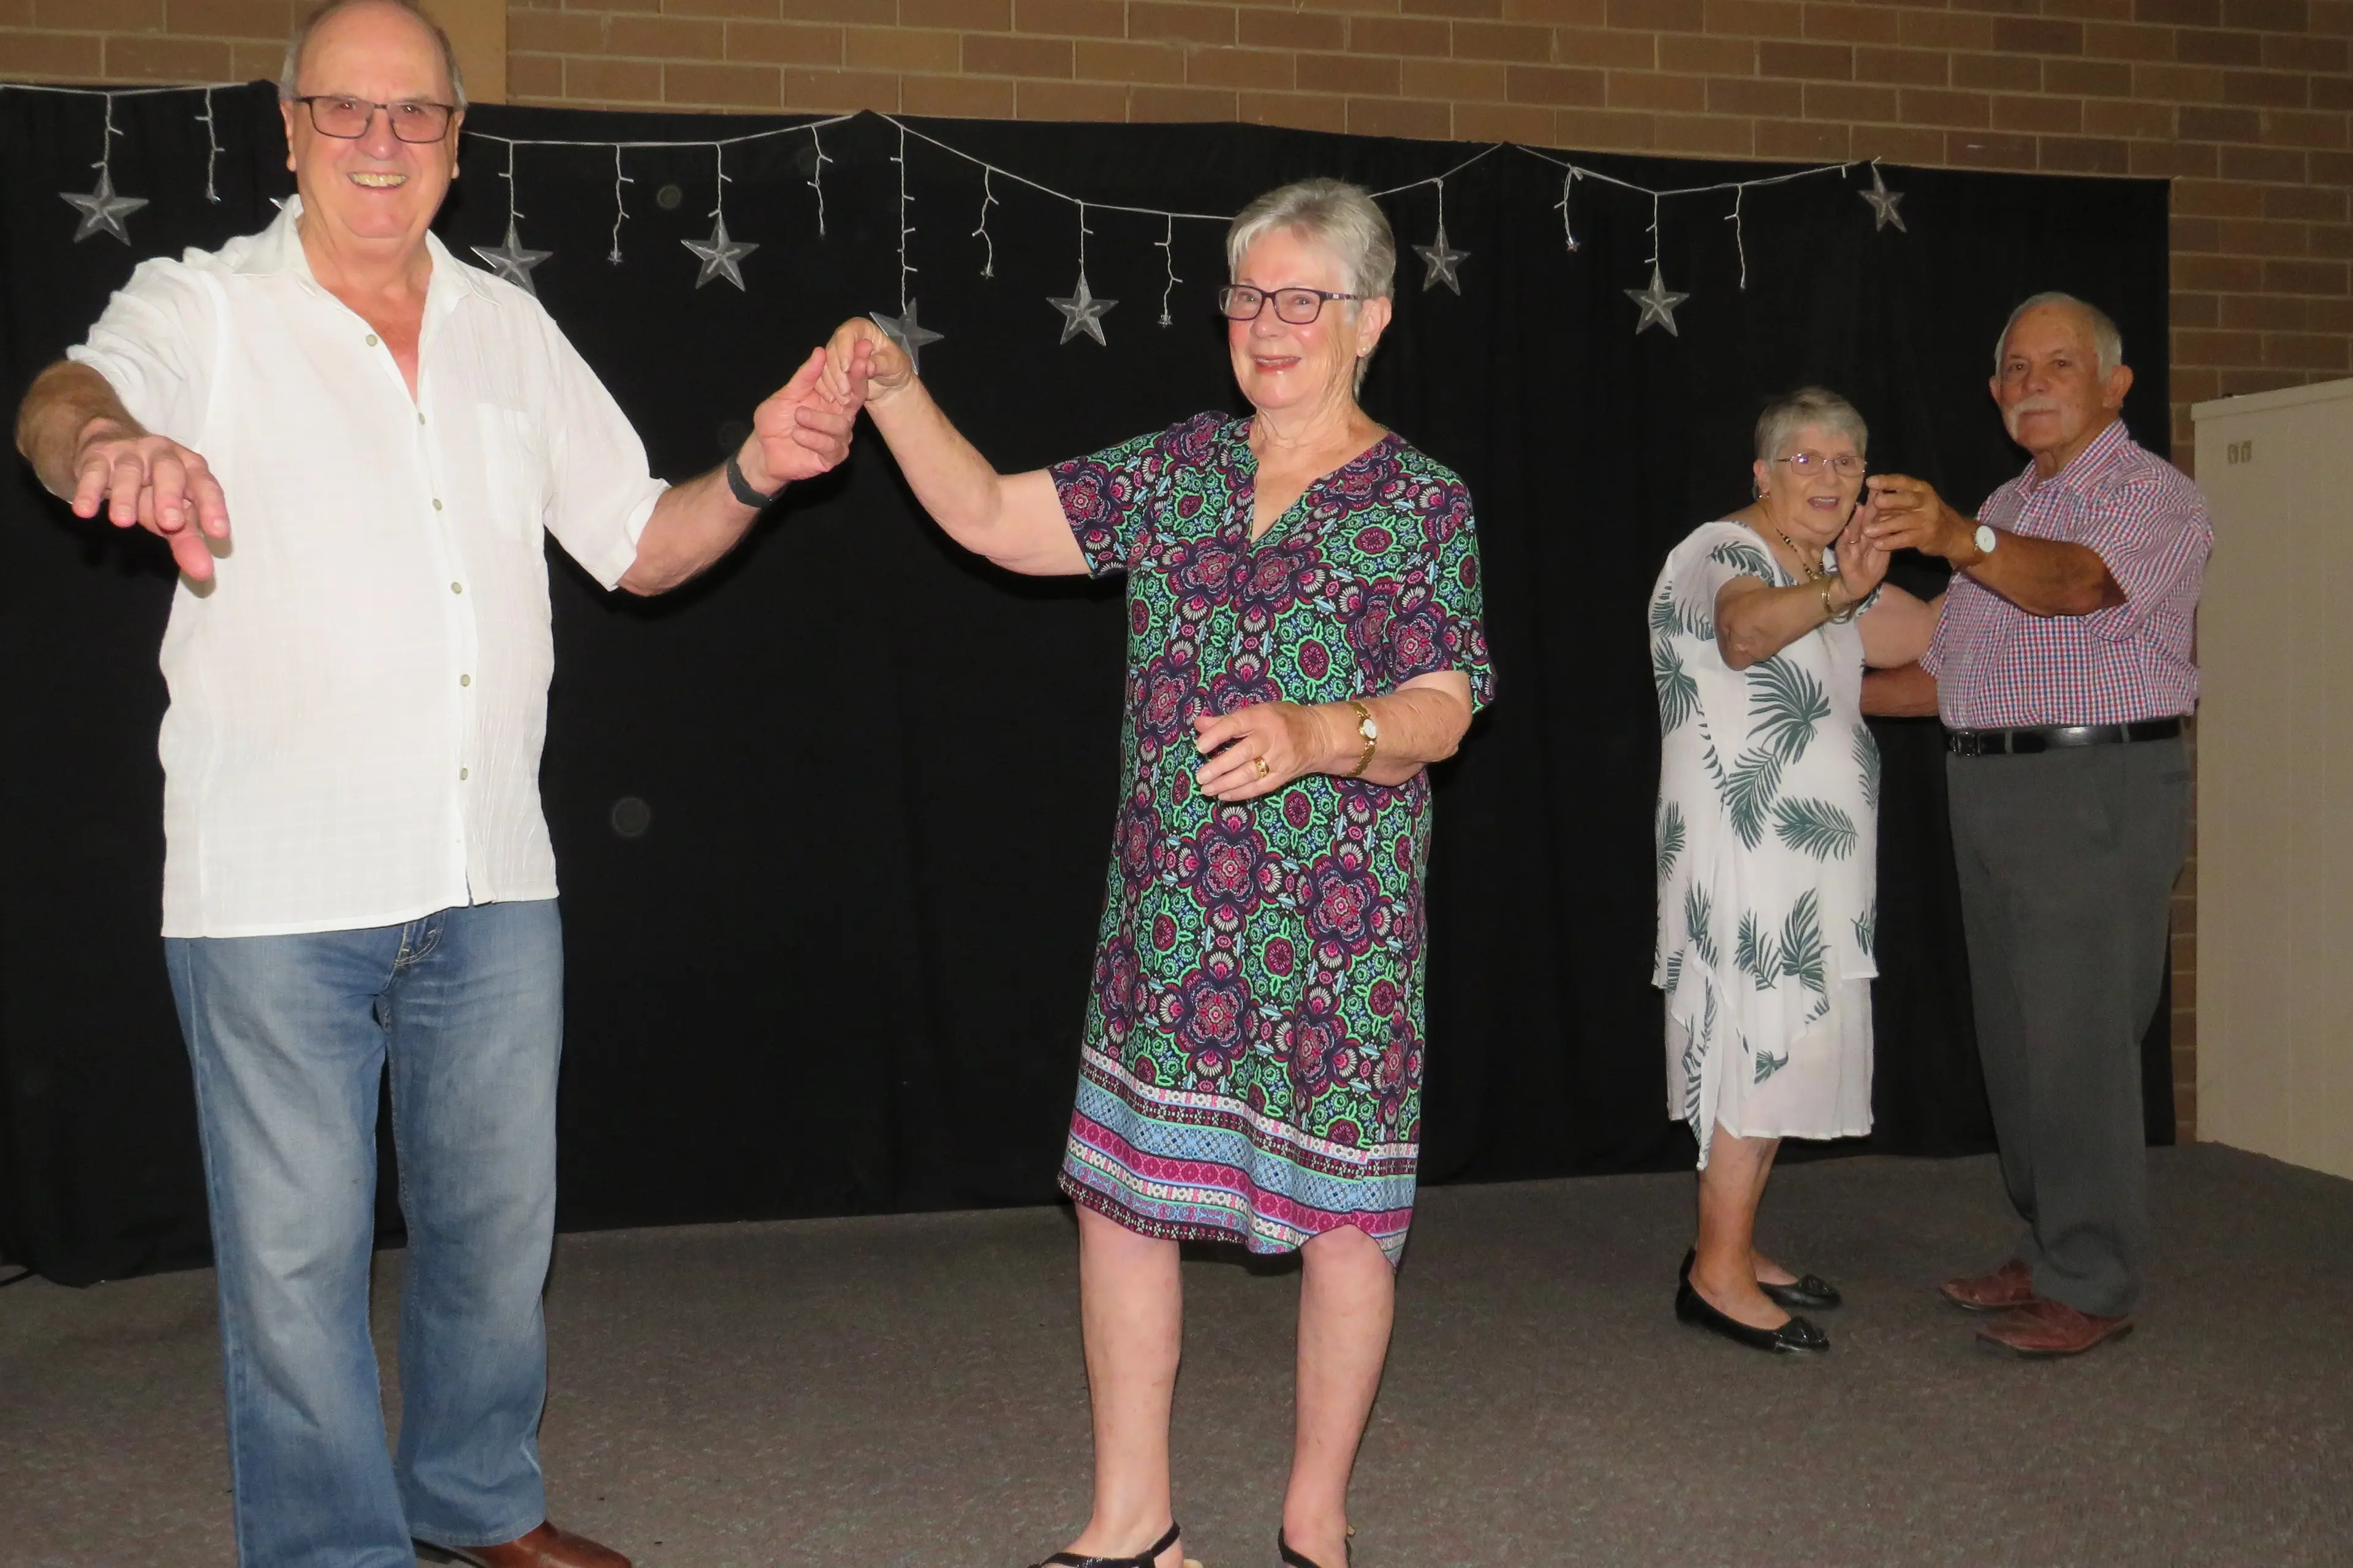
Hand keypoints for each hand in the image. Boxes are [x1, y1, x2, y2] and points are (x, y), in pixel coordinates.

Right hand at [72, 423, 230, 581]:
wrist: (108, 445)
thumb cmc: (152, 488)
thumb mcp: (172, 514)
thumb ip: (188, 541)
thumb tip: (202, 572)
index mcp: (190, 468)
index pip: (206, 485)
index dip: (213, 507)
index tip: (218, 534)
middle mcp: (163, 455)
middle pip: (169, 471)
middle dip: (170, 496)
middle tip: (171, 524)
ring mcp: (129, 454)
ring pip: (129, 471)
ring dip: (126, 496)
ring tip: (123, 522)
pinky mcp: (97, 457)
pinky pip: (93, 472)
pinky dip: (88, 491)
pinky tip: (85, 511)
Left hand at [738, 346, 859, 493]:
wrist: (763, 451)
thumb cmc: (775, 421)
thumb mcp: (787, 394)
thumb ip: (805, 376)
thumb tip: (821, 351)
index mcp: (831, 398)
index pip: (850, 381)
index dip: (858, 365)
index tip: (863, 346)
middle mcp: (840, 416)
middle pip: (856, 399)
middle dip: (856, 381)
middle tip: (857, 366)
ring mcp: (838, 438)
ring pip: (841, 425)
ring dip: (817, 419)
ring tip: (797, 416)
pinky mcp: (832, 457)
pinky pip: (831, 446)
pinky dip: (813, 438)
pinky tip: (798, 435)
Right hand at [821, 316, 911, 409]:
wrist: (890, 386)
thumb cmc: (894, 368)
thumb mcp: (895, 364)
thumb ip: (881, 363)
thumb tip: (867, 366)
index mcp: (861, 329)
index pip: (846, 333)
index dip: (844, 350)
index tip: (847, 369)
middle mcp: (845, 338)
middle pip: (832, 350)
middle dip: (837, 372)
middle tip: (845, 390)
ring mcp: (836, 354)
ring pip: (824, 366)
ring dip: (833, 384)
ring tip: (846, 399)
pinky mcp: (831, 369)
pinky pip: (821, 378)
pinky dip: (828, 390)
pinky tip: (836, 400)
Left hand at [1191, 702, 1332, 801]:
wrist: (1319, 735)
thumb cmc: (1282, 719)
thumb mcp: (1257, 711)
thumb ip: (1227, 719)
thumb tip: (1198, 724)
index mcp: (1263, 717)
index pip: (1236, 724)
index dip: (1216, 735)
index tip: (1199, 747)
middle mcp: (1272, 737)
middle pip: (1244, 753)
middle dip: (1220, 766)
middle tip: (1200, 776)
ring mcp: (1280, 759)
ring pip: (1250, 774)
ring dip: (1226, 784)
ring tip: (1206, 789)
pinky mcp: (1284, 775)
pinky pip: (1260, 787)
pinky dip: (1240, 793)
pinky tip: (1223, 795)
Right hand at [1833, 499, 1891, 601]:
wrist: (1859, 587)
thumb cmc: (1871, 565)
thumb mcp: (1882, 547)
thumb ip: (1887, 532)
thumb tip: (1896, 514)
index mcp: (1869, 533)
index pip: (1876, 514)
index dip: (1880, 501)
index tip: (1885, 486)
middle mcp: (1858, 537)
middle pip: (1863, 519)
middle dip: (1868, 504)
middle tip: (1873, 489)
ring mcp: (1850, 547)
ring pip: (1853, 531)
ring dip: (1856, 520)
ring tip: (1860, 508)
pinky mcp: (1844, 560)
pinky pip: (1844, 550)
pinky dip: (1846, 540)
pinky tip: (1847, 532)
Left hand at [1861, 474, 1975, 564]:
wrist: (1952, 533)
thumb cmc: (1925, 514)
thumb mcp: (1915, 501)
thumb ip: (1894, 499)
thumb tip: (1869, 495)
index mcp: (1921, 489)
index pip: (1903, 481)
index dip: (1887, 481)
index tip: (1870, 481)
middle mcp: (1926, 501)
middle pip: (1907, 499)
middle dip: (1890, 500)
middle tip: (1874, 503)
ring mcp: (1927, 519)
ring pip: (1904, 521)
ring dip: (1885, 526)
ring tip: (1867, 531)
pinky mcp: (1926, 536)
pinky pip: (1905, 539)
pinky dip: (1891, 542)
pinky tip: (1878, 544)